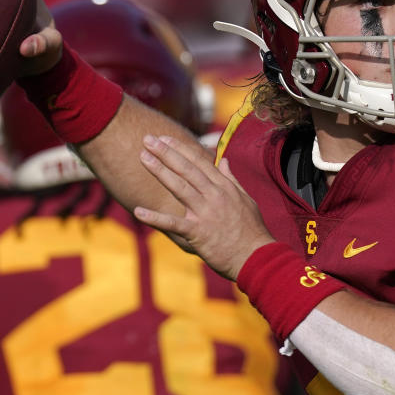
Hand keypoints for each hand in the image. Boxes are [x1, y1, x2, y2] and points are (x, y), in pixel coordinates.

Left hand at [134, 135, 273, 279]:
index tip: (164, 138)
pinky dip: (155, 218)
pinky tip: (138, 211)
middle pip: (187, 169)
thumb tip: (224, 160)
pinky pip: (173, 223)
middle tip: (148, 139)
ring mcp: (205, 213)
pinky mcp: (198, 232)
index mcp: (224, 187)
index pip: (199, 162)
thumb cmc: (251, 230)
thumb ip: (232, 179)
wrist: (257, 256)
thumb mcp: (245, 199)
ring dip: (160, 171)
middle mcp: (214, 195)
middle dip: (166, 152)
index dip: (180, 148)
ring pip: (179, 187)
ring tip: (143, 158)